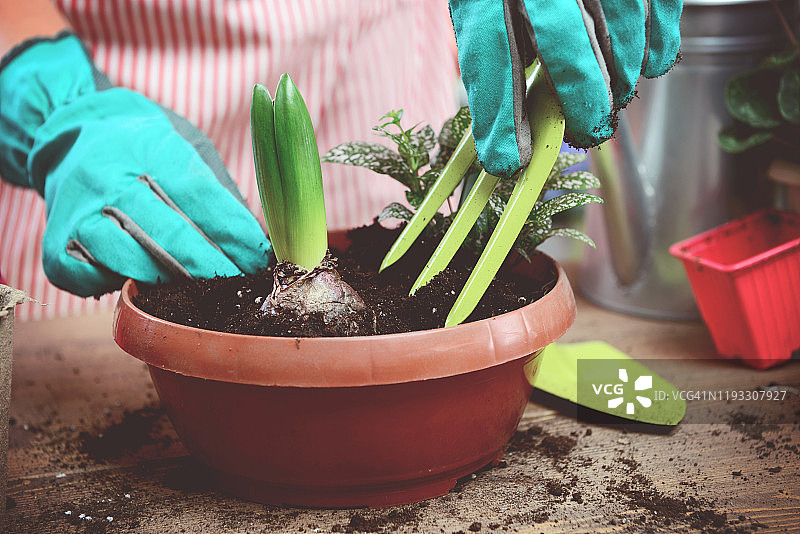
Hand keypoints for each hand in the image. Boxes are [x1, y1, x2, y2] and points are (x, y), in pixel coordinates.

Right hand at [0, 32, 270, 295]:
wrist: (73, 132)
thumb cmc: (148, 152)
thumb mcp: (186, 151)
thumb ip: (219, 196)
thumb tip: (258, 248)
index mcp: (152, 148)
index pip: (199, 194)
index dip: (233, 231)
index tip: (260, 259)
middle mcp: (109, 176)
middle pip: (166, 231)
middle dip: (210, 266)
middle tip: (241, 287)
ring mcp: (78, 210)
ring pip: (125, 257)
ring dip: (166, 281)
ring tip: (199, 294)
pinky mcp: (54, 243)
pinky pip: (84, 277)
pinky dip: (114, 287)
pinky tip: (139, 287)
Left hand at [449, 0, 681, 176]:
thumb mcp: (488, 5)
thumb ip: (501, 48)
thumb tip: (518, 118)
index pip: (492, 58)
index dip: (500, 117)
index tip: (508, 160)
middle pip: (566, 41)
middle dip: (582, 99)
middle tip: (589, 131)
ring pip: (621, 24)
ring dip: (622, 74)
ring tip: (615, 99)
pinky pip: (660, 3)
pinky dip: (659, 42)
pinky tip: (651, 66)